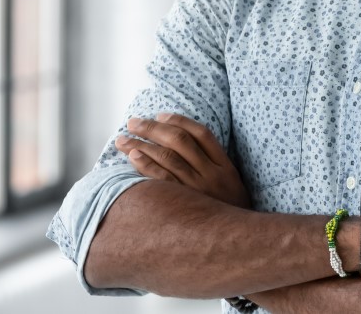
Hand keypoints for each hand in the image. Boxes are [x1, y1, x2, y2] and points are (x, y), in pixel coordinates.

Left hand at [115, 113, 250, 208]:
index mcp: (225, 167)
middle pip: (179, 141)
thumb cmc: (229, 215)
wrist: (237, 245)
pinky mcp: (184, 205)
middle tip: (133, 122)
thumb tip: (185, 150)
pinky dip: (146, 165)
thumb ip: (214, 168)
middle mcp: (212, 174)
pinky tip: (132, 157)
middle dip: (153, 128)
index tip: (160, 115)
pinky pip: (161, 180)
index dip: (179, 121)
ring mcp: (197, 190)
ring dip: (141, 144)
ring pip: (167, 157)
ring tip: (123, 139)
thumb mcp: (232, 187)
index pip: (201, 134)